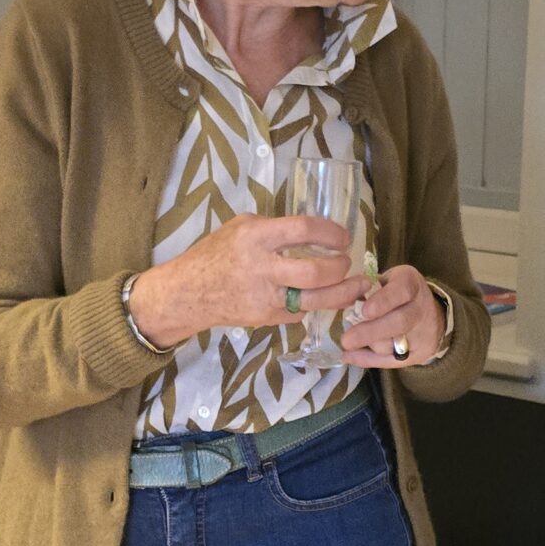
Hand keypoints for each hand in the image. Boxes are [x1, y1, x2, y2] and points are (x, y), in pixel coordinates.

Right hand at [126, 213, 367, 349]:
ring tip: (356, 285)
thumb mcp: (240, 227)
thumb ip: (273, 228)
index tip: (342, 236)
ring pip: (316, 300)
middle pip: (315, 271)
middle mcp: (262, 268)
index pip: (303, 230)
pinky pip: (301, 312)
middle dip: (340, 267)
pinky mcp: (267, 318)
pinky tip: (321, 296)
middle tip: (345, 261)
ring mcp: (265, 297)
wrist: (188, 293)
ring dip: (343, 293)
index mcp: (255, 237)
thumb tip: (311, 233)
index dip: (331, 232)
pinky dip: (314, 304)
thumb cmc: (214, 254)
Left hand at [339, 263, 443, 367]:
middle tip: (346, 340)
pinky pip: (393, 361)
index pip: (402, 290)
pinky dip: (368, 360)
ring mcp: (424, 333)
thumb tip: (341, 300)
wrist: (428, 312)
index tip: (365, 311)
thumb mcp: (386, 281)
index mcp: (411, 283)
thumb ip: (367, 289)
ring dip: (369, 345)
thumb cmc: (395, 292)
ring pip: (395, 344)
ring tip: (351, 342)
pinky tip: (350, 356)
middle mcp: (422, 308)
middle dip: (372, 332)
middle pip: (401, 322)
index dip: (384, 301)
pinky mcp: (421, 353)